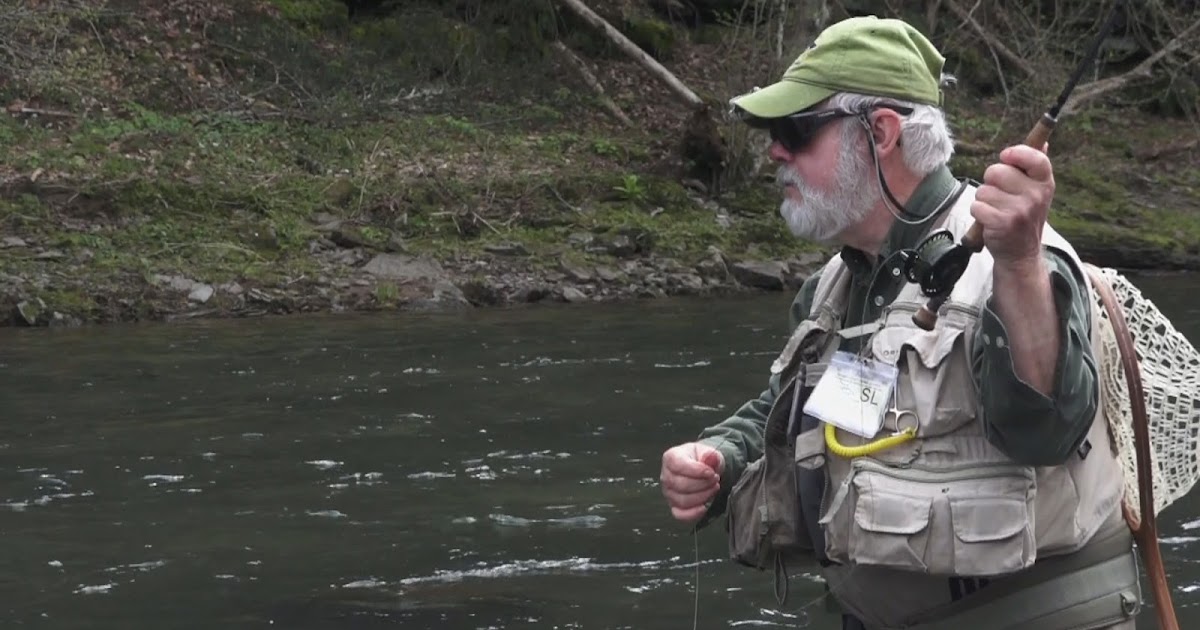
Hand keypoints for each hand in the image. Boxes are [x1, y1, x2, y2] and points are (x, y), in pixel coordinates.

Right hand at [660, 442, 723, 523]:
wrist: (704, 470)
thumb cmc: (703, 461)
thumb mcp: (709, 453)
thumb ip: (710, 455)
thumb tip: (710, 457)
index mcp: (671, 458)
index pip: (679, 465)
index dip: (697, 471)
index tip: (711, 472)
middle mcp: (666, 476)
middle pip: (681, 485)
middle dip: (703, 484)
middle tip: (715, 480)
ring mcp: (669, 492)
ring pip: (683, 501)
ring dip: (703, 496)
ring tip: (712, 489)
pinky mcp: (674, 506)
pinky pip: (680, 514)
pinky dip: (694, 513)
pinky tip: (705, 506)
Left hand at [971, 143, 1054, 266]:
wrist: (1020, 253)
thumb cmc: (1023, 216)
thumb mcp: (1036, 192)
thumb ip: (1034, 167)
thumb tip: (1044, 141)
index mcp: (1044, 183)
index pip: (1036, 158)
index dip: (1017, 153)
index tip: (1006, 156)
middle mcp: (1035, 195)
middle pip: (996, 171)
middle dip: (991, 181)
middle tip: (1000, 196)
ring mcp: (1020, 210)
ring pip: (983, 190)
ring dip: (983, 200)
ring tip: (996, 210)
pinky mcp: (1002, 223)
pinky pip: (977, 206)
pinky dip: (978, 213)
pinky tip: (989, 221)